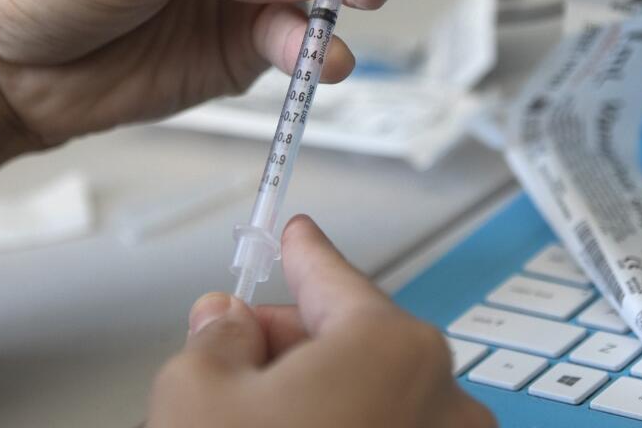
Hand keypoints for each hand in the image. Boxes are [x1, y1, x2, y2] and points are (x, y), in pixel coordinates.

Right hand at [147, 216, 493, 427]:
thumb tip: (225, 320)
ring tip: (251, 412)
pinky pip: (388, 427)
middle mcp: (443, 398)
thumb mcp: (198, 390)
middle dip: (292, 338)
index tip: (296, 233)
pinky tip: (289, 427)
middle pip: (354, 339)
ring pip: (371, 393)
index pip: (334, 276)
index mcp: (393, 349)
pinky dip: (344, 420)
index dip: (302, 252)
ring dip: (316, 388)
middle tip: (235, 347)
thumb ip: (217, 335)